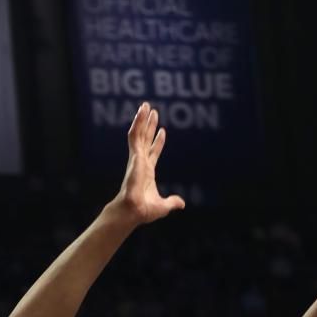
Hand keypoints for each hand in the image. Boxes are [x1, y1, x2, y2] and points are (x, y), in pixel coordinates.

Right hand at [113, 103, 185, 225]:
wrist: (135, 210)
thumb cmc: (144, 211)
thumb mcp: (163, 206)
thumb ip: (172, 202)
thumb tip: (181, 203)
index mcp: (147, 172)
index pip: (153, 153)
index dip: (158, 142)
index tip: (162, 131)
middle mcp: (141, 162)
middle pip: (145, 139)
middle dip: (149, 126)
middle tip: (152, 111)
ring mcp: (137, 158)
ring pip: (138, 134)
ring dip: (142, 119)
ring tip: (146, 105)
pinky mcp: (134, 155)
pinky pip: (135, 135)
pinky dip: (138, 122)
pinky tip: (141, 112)